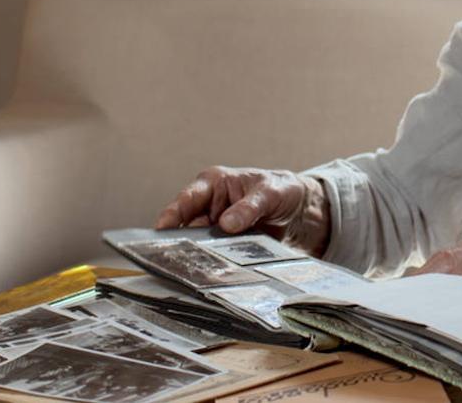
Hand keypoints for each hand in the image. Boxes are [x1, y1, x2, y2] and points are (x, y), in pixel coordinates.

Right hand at [154, 166, 330, 255]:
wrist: (301, 209)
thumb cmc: (281, 190)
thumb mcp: (269, 193)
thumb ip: (249, 207)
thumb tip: (227, 224)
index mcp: (214, 184)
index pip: (186, 199)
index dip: (171, 215)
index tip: (161, 230)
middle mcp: (210, 207)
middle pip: (187, 228)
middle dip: (181, 243)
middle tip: (177, 260)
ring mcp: (217, 229)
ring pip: (199, 246)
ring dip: (199, 258)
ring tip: (196, 272)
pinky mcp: (227, 246)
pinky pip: (216, 257)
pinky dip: (215, 266)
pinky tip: (216, 277)